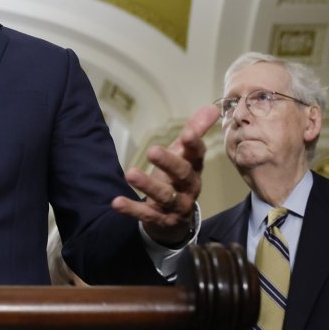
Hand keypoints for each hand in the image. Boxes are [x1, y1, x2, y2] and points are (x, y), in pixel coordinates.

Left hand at [113, 104, 219, 245]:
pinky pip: (147, 215)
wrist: (174, 222)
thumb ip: (195, 132)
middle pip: (183, 174)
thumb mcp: (184, 156)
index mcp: (195, 168)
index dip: (194, 145)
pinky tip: (116, 202)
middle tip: (152, 151)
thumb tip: (212, 107)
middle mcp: (189, 187)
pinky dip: (132, 209)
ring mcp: (177, 206)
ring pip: (165, 196)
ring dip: (148, 185)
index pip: (198, 155)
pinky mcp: (161, 221)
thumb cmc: (177, 179)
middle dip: (169, 162)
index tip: (187, 133)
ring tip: (130, 174)